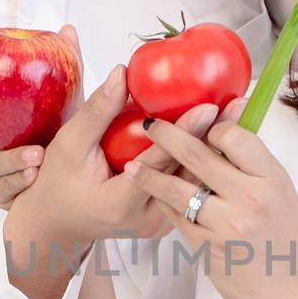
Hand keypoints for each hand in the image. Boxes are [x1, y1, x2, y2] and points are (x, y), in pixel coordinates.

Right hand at [0, 27, 219, 239]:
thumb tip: (123, 72)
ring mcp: (159, 223)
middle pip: (188, 173)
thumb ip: (97, 111)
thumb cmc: (57, 183)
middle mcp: (146, 218)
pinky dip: (204, 160)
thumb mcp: (69, 144)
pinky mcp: (167, 220)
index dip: (185, 133)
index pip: (160, 164)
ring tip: (241, 115)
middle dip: (215, 137)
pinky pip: (189, 187)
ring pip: (194, 182)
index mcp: (120, 202)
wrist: (57, 225)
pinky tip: (224, 135)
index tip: (209, 106)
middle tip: (239, 105)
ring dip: (217, 148)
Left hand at [123, 100, 297, 298]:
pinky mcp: (206, 248)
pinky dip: (163, 203)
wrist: (293, 290)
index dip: (212, 128)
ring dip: (149, 174)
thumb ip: (252, 162)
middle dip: (167, 135)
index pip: (233, 137)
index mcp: (271, 179)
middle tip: (150, 124)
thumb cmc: (286, 235)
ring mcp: (225, 225)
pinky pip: (176, 217)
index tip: (201, 128)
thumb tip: (224, 123)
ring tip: (133, 166)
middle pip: (198, 155)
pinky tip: (152, 195)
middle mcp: (249, 199)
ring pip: (176, 188)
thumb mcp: (280, 190)